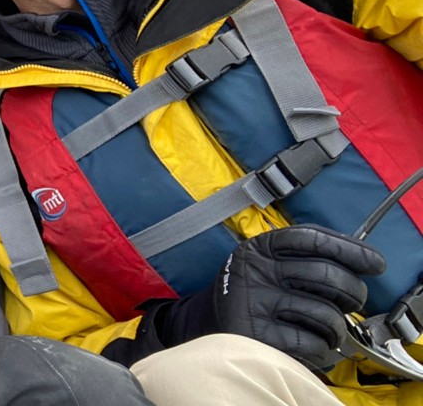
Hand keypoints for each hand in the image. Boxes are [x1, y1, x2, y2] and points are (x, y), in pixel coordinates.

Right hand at [212, 225, 385, 367]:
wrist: (210, 320)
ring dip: (339, 328)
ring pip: (325, 313)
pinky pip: (313, 343)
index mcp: (261, 247)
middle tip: (354, 302)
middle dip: (354, 292)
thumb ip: (304, 256)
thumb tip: (363, 261)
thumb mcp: (269, 261)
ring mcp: (255, 302)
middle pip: (326, 274)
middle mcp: (256, 270)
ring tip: (332, 330)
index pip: (311, 238)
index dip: (351, 249)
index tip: (376, 263)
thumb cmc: (256, 290)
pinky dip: (324, 349)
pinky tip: (316, 345)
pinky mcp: (257, 335)